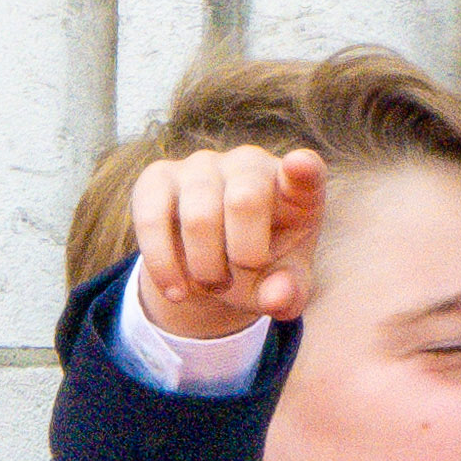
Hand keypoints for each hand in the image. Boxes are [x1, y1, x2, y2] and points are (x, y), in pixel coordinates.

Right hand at [131, 145, 325, 338]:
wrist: (213, 263)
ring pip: (199, 217)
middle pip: (245, 201)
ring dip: (205, 267)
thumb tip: (276, 297)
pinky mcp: (158, 176)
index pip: (307, 170)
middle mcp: (250, 163)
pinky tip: (176, 291)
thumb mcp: (283, 287)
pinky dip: (164, 264)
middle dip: (242, 256)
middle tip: (239, 278)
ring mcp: (203, 164)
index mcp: (296, 187)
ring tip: (212, 284)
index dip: (303, 168)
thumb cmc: (263, 266)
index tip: (300, 167)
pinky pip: (153, 219)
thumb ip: (289, 294)